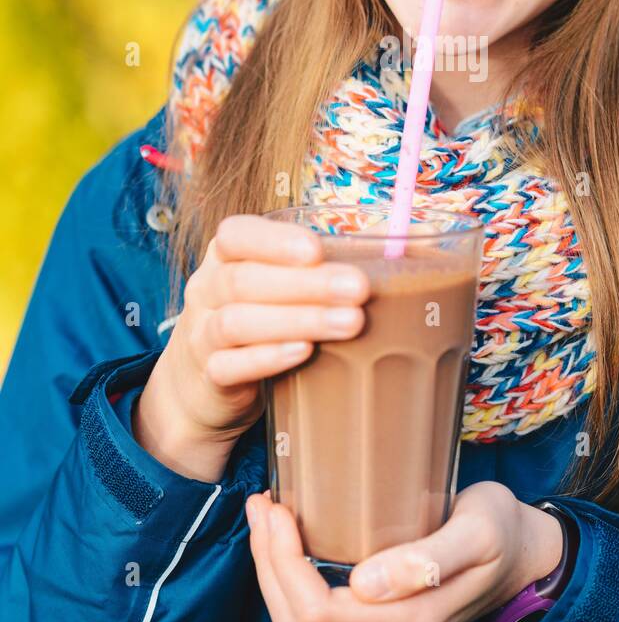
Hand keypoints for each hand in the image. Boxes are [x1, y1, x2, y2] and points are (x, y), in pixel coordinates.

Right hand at [132, 215, 370, 479]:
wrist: (205, 386)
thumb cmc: (263, 317)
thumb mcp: (284, 283)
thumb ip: (333, 259)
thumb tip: (413, 238)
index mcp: (227, 255)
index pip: (236, 235)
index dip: (274, 241)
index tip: (317, 249)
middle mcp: (208, 289)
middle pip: (244, 280)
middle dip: (307, 284)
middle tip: (359, 289)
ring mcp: (202, 334)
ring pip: (238, 322)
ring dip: (298, 320)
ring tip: (350, 323)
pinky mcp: (209, 378)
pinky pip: (229, 366)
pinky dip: (267, 358)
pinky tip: (304, 353)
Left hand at [245, 481, 564, 621]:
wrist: (524, 554)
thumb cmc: (500, 529)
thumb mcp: (476, 530)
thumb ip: (427, 560)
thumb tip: (365, 585)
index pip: (317, 609)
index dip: (282, 561)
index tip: (276, 506)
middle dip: (268, 562)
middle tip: (262, 503)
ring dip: (274, 570)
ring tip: (268, 514)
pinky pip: (317, 618)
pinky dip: (292, 579)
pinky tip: (292, 539)